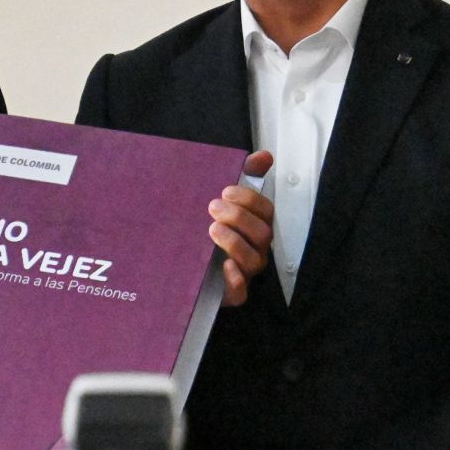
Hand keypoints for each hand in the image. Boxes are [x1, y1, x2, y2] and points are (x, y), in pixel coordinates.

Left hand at [209, 149, 273, 306]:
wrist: (184, 265)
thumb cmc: (211, 232)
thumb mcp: (224, 202)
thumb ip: (245, 176)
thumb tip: (264, 156)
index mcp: (255, 226)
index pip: (265, 210)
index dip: (249, 199)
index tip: (226, 190)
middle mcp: (254, 248)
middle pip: (262, 234)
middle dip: (239, 217)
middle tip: (213, 207)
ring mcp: (244, 271)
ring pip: (253, 260)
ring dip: (234, 242)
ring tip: (212, 229)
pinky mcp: (230, 292)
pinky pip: (240, 292)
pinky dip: (234, 279)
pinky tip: (222, 265)